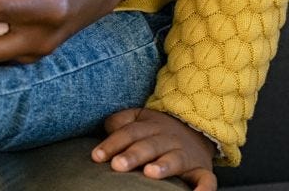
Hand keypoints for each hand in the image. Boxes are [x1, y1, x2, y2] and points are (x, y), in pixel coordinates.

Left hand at [93, 108, 216, 188]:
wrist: (196, 128)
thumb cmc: (158, 130)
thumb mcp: (138, 118)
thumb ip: (120, 123)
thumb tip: (106, 129)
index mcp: (150, 126)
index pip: (128, 133)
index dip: (112, 144)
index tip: (96, 157)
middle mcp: (168, 138)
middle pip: (148, 145)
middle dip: (132, 155)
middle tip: (117, 165)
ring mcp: (186, 154)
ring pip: (175, 159)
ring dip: (163, 166)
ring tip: (149, 173)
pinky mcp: (203, 170)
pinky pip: (207, 180)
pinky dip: (204, 189)